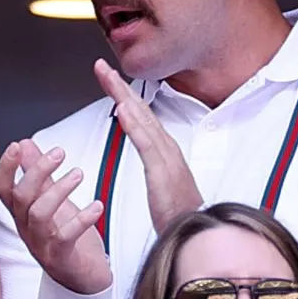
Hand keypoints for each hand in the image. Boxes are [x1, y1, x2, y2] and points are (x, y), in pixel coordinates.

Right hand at [0, 139, 111, 294]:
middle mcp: (27, 228)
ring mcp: (42, 244)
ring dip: (59, 190)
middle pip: (21, 197)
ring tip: (78, 173)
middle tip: (59, 153)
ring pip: (39, 214)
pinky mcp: (61, 258)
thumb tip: (25, 145)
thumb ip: (38, 174)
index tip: (16, 146)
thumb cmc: (66, 239)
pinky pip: (65, 238)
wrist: (83, 279)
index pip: (3, 189)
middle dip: (38, 171)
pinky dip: (82, 219)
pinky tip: (97, 206)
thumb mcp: (50, 201)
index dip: (6, 167)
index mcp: (22, 214)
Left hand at [94, 58, 202, 233]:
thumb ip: (155, 161)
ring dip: (124, 96)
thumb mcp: (162, 181)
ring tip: (109, 77)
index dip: (123, 94)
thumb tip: (146, 145)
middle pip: (139, 109)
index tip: (107, 77)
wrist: (196, 232)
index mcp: (163, 148)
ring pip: (141, 119)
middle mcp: (166, 146)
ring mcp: (166, 157)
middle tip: (101, 66)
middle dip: (119, 86)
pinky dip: (134, 124)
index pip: (139, 114)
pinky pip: (145, 144)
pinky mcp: (162, 171)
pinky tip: (123, 109)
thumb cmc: (178, 211)